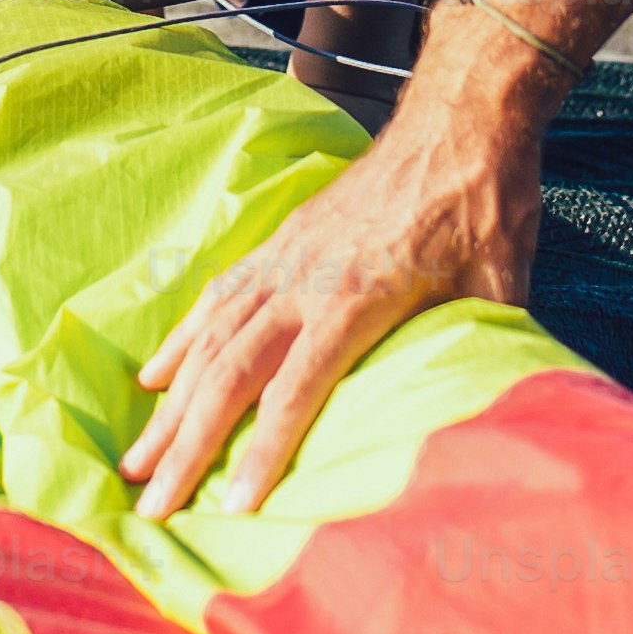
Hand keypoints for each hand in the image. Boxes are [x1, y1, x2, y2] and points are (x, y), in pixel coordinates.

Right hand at [121, 113, 535, 520]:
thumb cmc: (486, 210)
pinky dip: (181, 341)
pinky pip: (217, 299)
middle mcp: (303, 283)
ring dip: (169, 406)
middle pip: (228, 375)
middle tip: (149, 505)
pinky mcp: (280, 243)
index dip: (260, 454)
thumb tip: (479, 419)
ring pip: (209, 340)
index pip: (294, 392)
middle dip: (185, 446)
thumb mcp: (498, 291)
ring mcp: (283, 260)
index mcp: (356, 301)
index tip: (229, 510)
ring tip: (134, 459)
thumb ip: (474, 355)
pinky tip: (155, 376)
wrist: (459, 123)